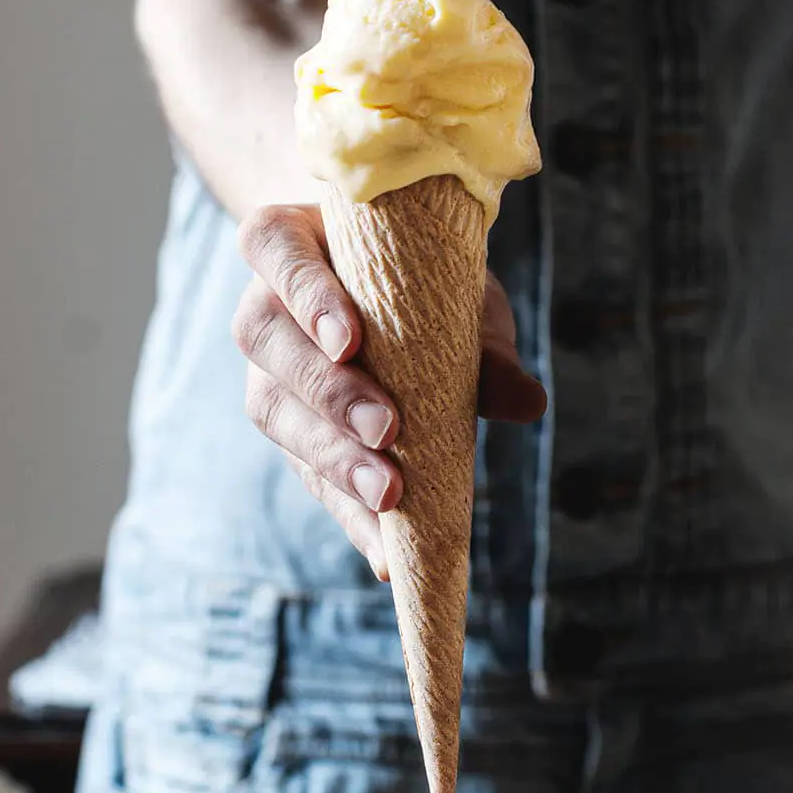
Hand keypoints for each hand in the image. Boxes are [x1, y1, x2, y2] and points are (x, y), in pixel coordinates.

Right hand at [233, 204, 546, 578]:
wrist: (395, 285)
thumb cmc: (424, 276)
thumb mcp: (458, 294)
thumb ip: (484, 345)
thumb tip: (530, 403)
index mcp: (290, 239)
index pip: (272, 246)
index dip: (304, 291)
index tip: (349, 338)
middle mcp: (263, 299)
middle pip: (267, 339)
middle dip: (327, 392)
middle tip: (387, 430)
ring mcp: (267, 366)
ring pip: (274, 409)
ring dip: (332, 457)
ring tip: (389, 496)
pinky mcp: (290, 427)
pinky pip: (306, 470)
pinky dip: (349, 513)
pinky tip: (387, 553)